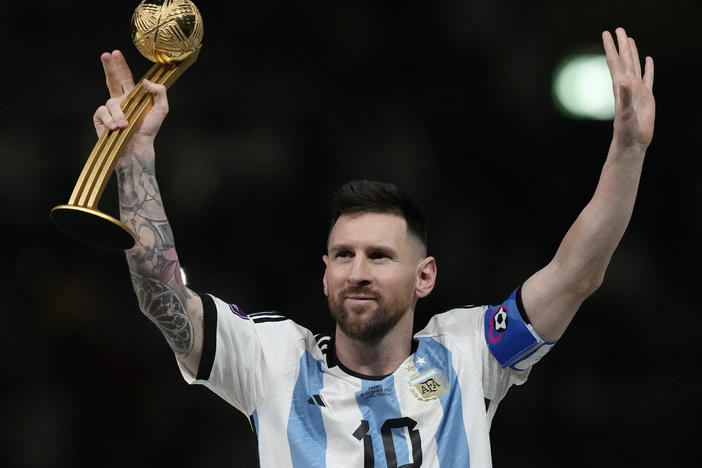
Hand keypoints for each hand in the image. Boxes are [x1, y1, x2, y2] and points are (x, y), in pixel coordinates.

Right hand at [92, 50, 168, 146]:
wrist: (137, 149)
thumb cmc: (149, 131)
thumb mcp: (161, 110)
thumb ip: (159, 93)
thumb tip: (145, 80)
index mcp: (133, 97)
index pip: (125, 78)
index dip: (120, 65)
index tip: (115, 53)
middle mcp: (120, 101)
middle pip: (112, 80)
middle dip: (109, 67)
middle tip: (106, 55)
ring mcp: (110, 110)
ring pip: (111, 102)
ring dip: (118, 114)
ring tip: (124, 126)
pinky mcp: (100, 119)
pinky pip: (102, 112)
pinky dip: (109, 120)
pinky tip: (115, 128)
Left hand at [602, 28, 654, 149]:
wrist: (632, 141)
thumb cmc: (625, 129)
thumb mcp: (624, 112)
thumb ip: (624, 96)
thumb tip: (623, 80)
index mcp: (620, 86)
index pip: (614, 62)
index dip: (610, 47)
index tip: (606, 34)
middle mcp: (627, 85)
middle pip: (624, 60)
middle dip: (621, 45)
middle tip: (618, 29)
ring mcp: (637, 90)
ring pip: (635, 65)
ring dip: (632, 52)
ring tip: (630, 40)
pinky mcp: (647, 96)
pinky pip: (648, 77)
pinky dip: (648, 67)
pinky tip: (648, 60)